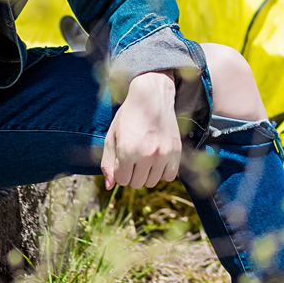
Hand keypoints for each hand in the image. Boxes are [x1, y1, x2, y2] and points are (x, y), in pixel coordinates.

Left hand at [101, 71, 181, 189]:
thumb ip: (107, 163)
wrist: (151, 96)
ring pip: (152, 182)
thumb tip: (108, 186)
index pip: (122, 180)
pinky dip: (162, 172)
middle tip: (133, 157)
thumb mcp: (111, 136)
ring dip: (146, 174)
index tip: (122, 159)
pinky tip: (157, 159)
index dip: (120, 171)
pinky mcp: (176, 152)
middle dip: (132, 174)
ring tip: (144, 157)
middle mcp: (147, 155)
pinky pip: (169, 177)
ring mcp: (164, 154)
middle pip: (136, 184)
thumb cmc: (128, 116)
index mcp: (128, 151)